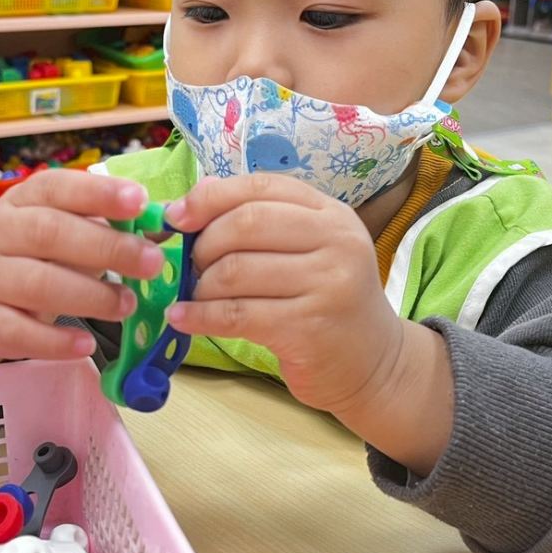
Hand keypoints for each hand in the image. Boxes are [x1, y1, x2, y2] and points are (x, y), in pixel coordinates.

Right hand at [0, 171, 165, 370]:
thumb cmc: (40, 258)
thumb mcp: (68, 231)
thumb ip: (110, 226)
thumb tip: (165, 226)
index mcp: (23, 201)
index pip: (57, 187)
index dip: (99, 193)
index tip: (140, 201)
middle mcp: (1, 234)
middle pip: (50, 234)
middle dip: (106, 247)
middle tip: (151, 263)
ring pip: (37, 284)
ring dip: (90, 295)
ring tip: (129, 305)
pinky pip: (21, 333)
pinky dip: (56, 342)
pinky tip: (86, 345)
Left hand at [164, 174, 403, 414]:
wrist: (374, 364)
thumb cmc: (329, 304)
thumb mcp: (310, 251)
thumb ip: (262, 219)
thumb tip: (199, 193)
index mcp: (331, 214)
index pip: (261, 188)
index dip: (210, 198)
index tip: (177, 217)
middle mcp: (336, 242)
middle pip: (246, 224)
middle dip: (203, 244)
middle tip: (189, 266)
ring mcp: (327, 284)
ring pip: (236, 271)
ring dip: (200, 285)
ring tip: (192, 297)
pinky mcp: (309, 327)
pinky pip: (236, 314)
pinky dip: (200, 316)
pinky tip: (182, 319)